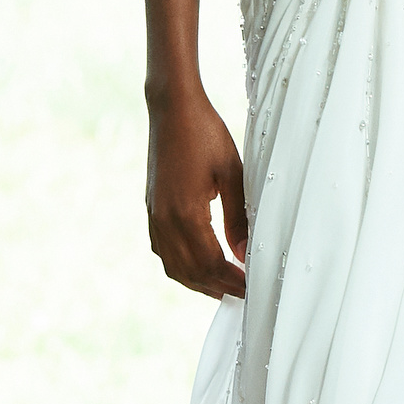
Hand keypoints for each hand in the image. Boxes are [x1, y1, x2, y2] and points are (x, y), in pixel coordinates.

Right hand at [146, 91, 247, 298]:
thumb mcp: (232, 173)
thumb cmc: (205, 134)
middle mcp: (164, 220)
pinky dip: (181, 266)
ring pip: (173, 266)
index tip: (252, 289)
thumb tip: (246, 255)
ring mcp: (154, 216)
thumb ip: (238, 219)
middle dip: (218, 288)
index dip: (232, 282)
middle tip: (243, 294)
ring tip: (224, 286)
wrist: (172, 108)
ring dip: (198, 282)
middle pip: (190, 272)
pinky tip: (199, 264)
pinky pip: (163, 250)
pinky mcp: (151, 209)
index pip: (211, 264)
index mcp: (185, 213)